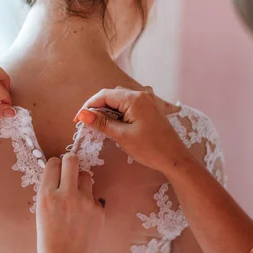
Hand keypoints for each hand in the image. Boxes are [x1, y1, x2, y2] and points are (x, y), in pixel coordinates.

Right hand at [36, 154, 104, 252]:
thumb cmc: (49, 241)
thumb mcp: (41, 213)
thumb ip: (50, 192)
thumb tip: (59, 174)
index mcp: (46, 195)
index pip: (53, 163)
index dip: (55, 166)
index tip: (57, 172)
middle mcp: (66, 194)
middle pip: (72, 159)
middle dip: (70, 163)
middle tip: (69, 173)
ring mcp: (85, 202)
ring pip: (86, 175)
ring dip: (81, 182)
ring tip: (77, 197)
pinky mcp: (99, 210)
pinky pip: (95, 196)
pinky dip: (90, 202)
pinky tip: (84, 217)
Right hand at [74, 87, 191, 173]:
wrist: (175, 159)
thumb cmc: (150, 149)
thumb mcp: (122, 136)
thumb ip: (102, 123)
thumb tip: (82, 114)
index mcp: (134, 98)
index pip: (104, 95)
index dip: (88, 106)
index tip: (78, 120)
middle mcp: (141, 94)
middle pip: (111, 95)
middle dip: (96, 107)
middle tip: (85, 123)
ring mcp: (147, 100)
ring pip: (119, 99)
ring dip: (107, 110)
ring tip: (98, 125)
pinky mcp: (149, 108)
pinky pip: (128, 104)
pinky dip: (118, 112)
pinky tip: (113, 123)